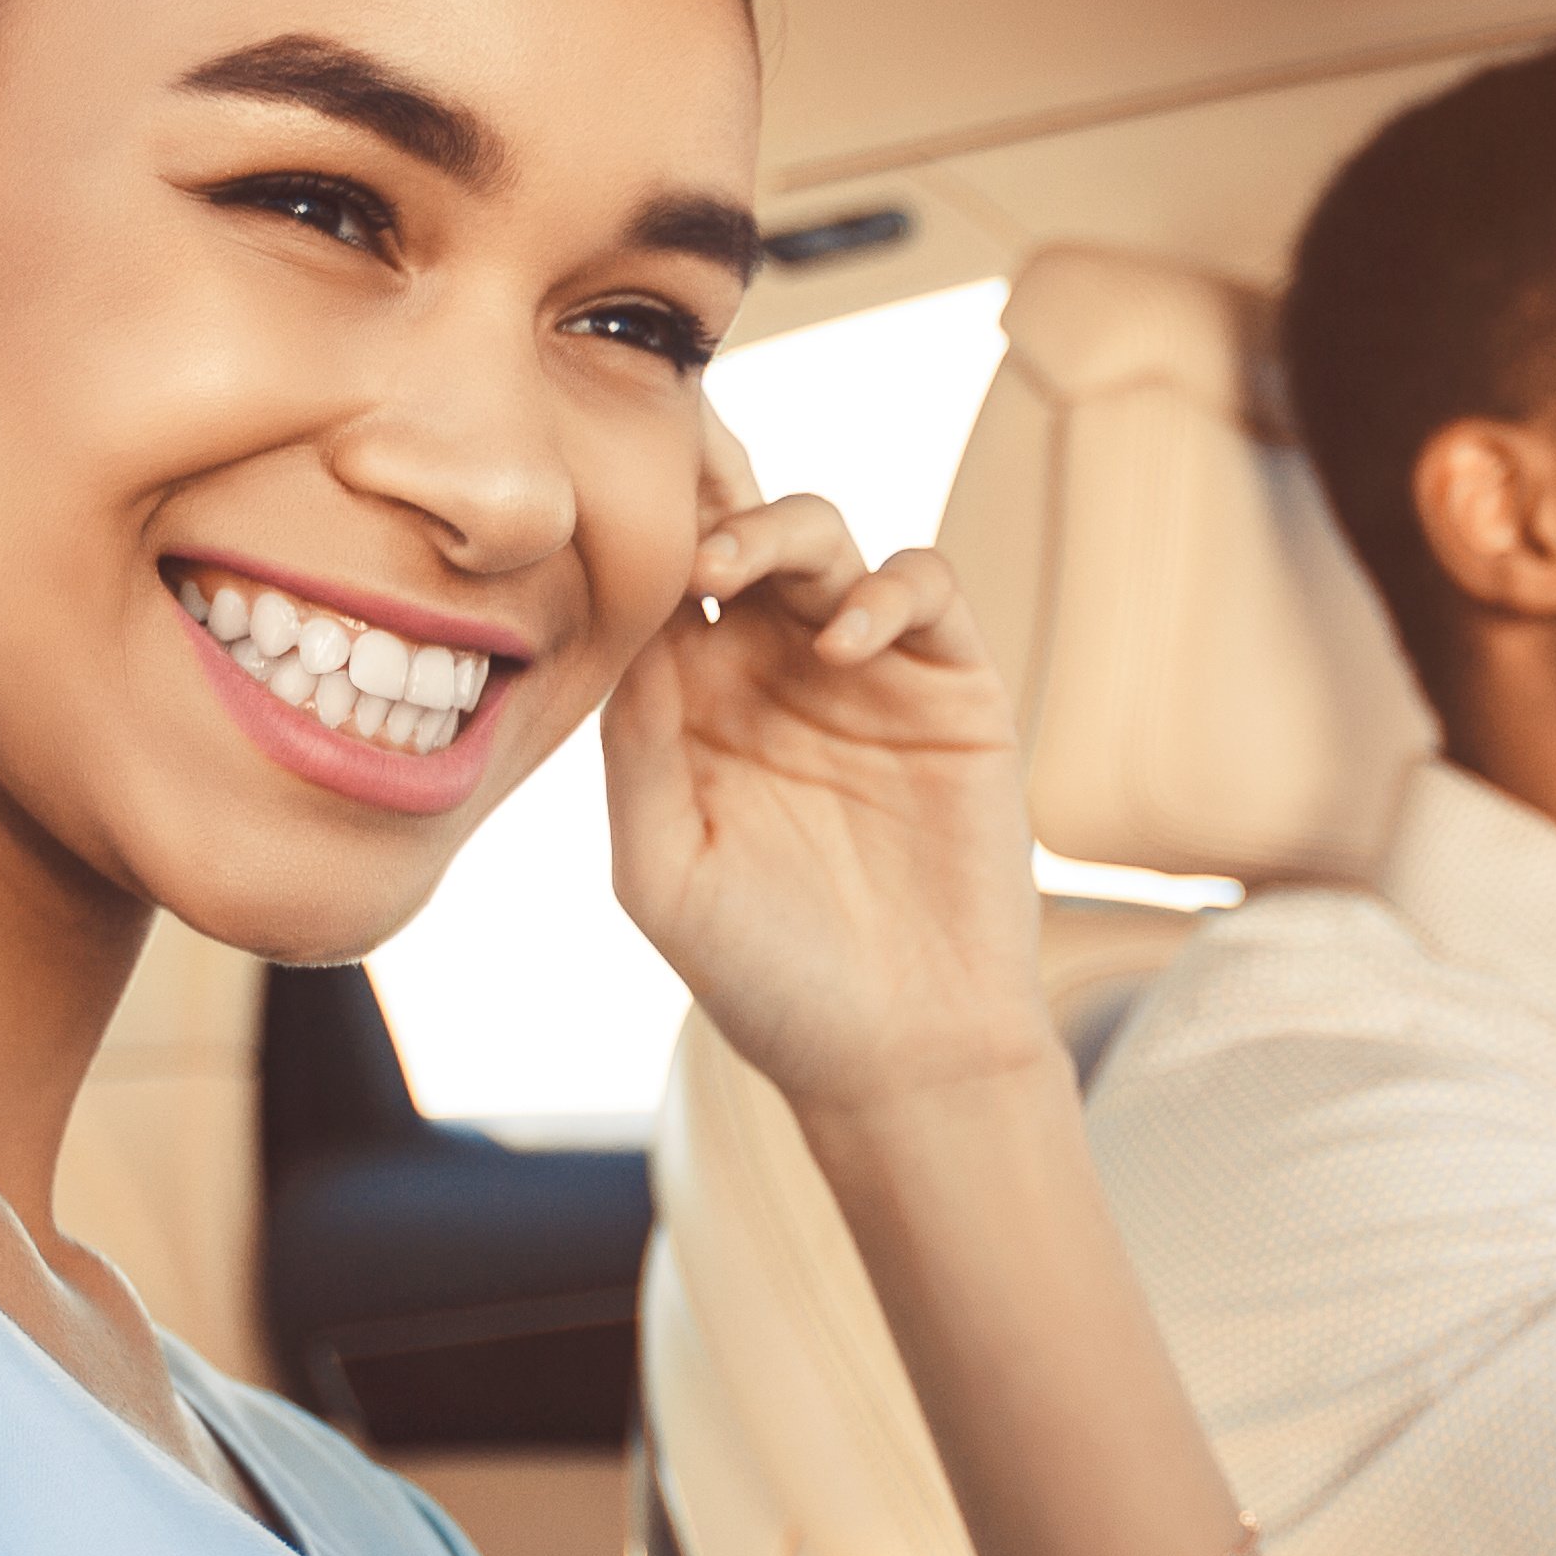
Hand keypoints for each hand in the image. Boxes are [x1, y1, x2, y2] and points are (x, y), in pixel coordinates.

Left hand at [598, 476, 1054, 1115]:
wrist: (904, 1052)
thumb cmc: (771, 979)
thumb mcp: (665, 870)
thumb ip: (638, 747)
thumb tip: (630, 625)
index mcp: (694, 709)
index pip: (659, 588)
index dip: (635, 537)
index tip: (601, 507)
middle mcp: (774, 676)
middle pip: (739, 539)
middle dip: (706, 503)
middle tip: (681, 525)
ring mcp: (867, 676)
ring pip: (826, 543)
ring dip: (780, 530)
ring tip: (737, 564)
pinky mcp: (954, 690)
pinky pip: (927, 593)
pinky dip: (889, 590)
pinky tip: (842, 642)